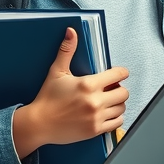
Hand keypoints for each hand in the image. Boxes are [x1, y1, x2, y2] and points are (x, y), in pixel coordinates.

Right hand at [12, 28, 128, 157]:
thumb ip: (67, 51)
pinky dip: (115, 118)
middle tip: (111, 89)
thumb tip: (71, 32)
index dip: (121, 73)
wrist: (39, 123)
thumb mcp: (57, 72)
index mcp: (88, 84)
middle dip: (119, 89)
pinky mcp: (95, 130)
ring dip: (117, 103)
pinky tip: (107, 113)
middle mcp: (95, 101)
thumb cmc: (47, 99)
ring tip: (108, 101)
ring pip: (122, 108)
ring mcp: (96, 117)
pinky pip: (117, 123)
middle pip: (124, 93)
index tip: (119, 74)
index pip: (119, 75)